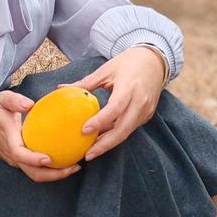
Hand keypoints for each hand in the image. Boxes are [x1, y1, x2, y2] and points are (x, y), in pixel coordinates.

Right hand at [0, 91, 82, 181]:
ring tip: (74, 166)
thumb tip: (30, 104)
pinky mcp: (20, 160)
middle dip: (54, 174)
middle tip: (74, 166)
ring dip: (55, 174)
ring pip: (35, 174)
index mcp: (9, 141)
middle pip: (33, 173)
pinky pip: (35, 169)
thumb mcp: (2, 99)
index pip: (20, 155)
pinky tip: (65, 160)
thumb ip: (15, 100)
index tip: (49, 158)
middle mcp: (13, 155)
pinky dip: (50, 169)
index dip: (34, 159)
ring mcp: (16, 160)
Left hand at [58, 47, 164, 163]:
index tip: (84, 130)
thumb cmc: (128, 62)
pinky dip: (116, 134)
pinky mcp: (147, 115)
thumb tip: (61, 88)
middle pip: (123, 129)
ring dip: (109, 142)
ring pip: (126, 132)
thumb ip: (85, 83)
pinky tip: (102, 139)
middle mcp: (140, 101)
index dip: (100, 121)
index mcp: (129, 87)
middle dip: (105, 144)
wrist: (156, 61)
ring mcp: (145, 110)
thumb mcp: (106, 69)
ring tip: (91, 151)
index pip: (115, 108)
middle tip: (87, 155)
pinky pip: (130, 128)